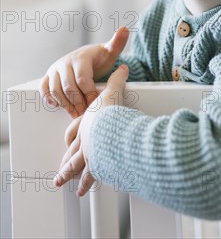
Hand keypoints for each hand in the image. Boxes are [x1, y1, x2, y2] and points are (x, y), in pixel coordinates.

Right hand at [40, 27, 128, 117]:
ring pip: (55, 90)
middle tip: (87, 113)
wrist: (86, 58)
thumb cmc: (99, 58)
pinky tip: (58, 105)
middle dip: (78, 102)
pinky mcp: (48, 76)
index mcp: (81, 58)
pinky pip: (44, 88)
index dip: (90, 93)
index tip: (98, 102)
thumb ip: (117, 43)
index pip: (83, 79)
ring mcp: (55, 70)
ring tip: (76, 113)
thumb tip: (125, 29)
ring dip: (65, 104)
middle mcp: (65, 62)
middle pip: (68, 87)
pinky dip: (49, 98)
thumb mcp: (109, 52)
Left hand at [54, 65, 128, 196]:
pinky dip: (86, 183)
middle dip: (65, 162)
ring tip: (63, 183)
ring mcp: (88, 153)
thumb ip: (117, 80)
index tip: (67, 142)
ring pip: (76, 166)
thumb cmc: (110, 111)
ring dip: (69, 175)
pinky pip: (89, 176)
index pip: (73, 132)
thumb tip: (123, 68)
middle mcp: (84, 140)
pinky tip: (83, 191)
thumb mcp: (113, 91)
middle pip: (72, 152)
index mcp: (85, 124)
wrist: (110, 126)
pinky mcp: (96, 164)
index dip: (70, 137)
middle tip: (58, 172)